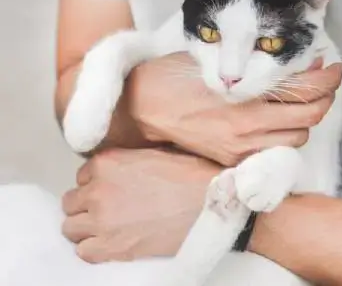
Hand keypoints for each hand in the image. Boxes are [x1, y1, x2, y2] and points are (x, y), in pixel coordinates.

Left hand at [61, 148, 220, 262]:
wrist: (208, 203)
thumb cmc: (188, 176)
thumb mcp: (152, 154)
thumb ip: (124, 161)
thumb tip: (116, 170)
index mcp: (108, 162)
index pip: (82, 175)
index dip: (96, 183)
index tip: (109, 188)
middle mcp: (98, 190)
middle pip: (71, 202)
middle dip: (86, 204)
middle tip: (107, 207)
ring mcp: (102, 220)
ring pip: (70, 227)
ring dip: (86, 226)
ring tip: (108, 225)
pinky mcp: (111, 247)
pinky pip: (83, 251)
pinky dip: (93, 247)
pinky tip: (112, 241)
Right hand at [128, 53, 341, 165]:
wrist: (142, 109)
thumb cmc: (173, 78)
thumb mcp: (216, 62)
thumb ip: (259, 66)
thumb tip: (301, 65)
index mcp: (242, 102)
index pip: (301, 94)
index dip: (326, 80)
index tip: (334, 68)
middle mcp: (246, 131)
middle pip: (307, 119)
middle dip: (324, 98)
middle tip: (325, 80)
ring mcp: (240, 150)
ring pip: (296, 139)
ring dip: (304, 118)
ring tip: (299, 98)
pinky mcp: (232, 161)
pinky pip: (274, 151)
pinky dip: (285, 134)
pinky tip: (279, 118)